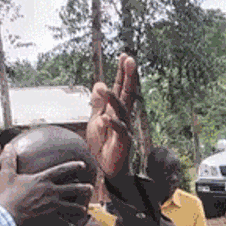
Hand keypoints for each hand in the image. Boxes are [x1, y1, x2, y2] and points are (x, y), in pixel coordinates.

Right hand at [0, 146, 93, 225]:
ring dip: (79, 208)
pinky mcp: (51, 219)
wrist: (7, 218)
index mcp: (42, 179)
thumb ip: (8, 160)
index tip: (83, 165)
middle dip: (83, 188)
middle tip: (91, 188)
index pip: (62, 170)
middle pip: (72, 188)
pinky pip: (64, 223)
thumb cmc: (6, 197)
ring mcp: (53, 206)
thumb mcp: (6, 176)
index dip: (73, 166)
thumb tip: (8, 146)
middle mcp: (51, 192)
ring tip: (84, 210)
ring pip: (71, 206)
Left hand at [86, 55, 139, 201]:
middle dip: (128, 77)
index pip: (121, 88)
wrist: (108, 169)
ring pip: (122, 111)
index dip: (122, 73)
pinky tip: (105, 118)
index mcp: (116, 111)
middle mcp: (124, 117)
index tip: (124, 56)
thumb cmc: (104, 146)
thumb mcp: (96, 120)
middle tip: (130, 60)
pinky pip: (119, 132)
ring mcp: (125, 129)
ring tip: (106, 88)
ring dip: (114, 100)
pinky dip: (112, 125)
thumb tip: (100, 84)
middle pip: (127, 94)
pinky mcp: (123, 143)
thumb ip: (97, 103)